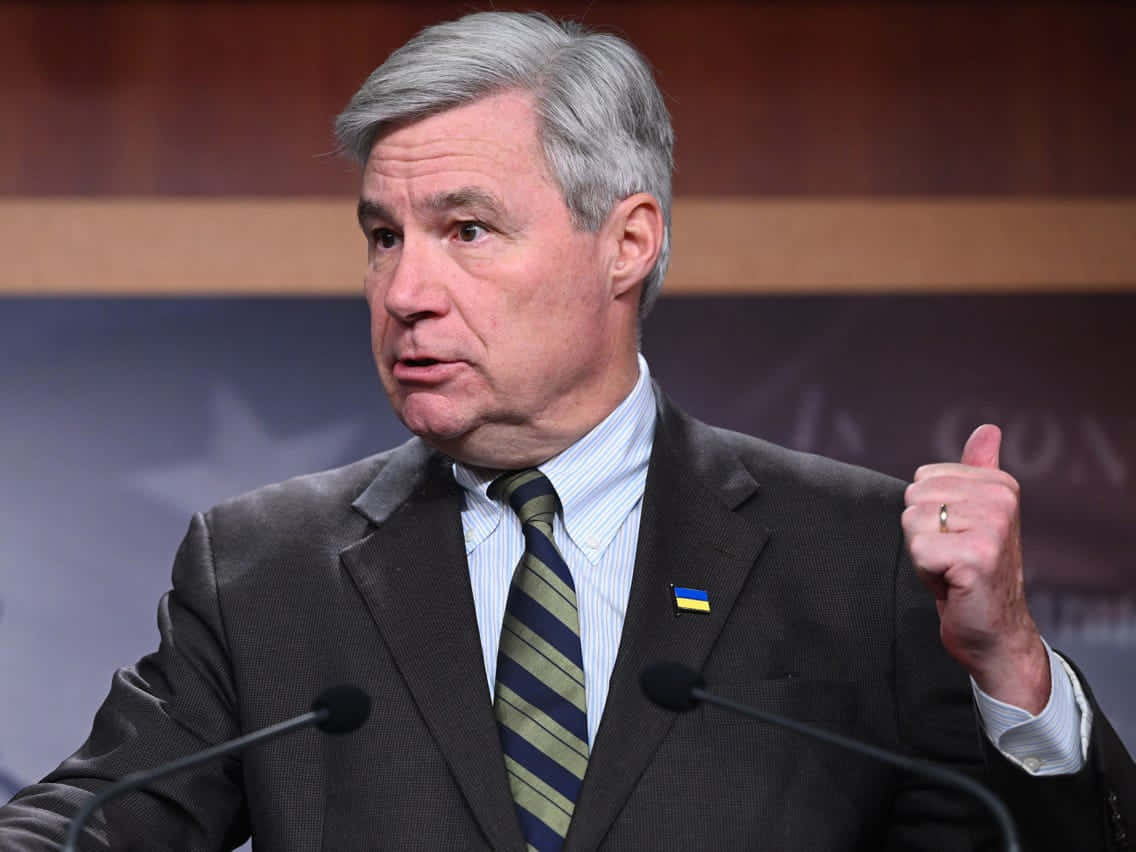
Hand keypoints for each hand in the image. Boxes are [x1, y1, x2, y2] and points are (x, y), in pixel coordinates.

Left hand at [902, 424, 1050, 712]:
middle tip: (952, 557)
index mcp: (1000, 485)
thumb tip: (988, 429)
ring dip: (923, 553)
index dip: (929, 514)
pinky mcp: (976, 557)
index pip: (923, 479)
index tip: (956, 537)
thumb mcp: (975, 515)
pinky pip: (919, 550)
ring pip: (912, 523)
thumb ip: (978, 470)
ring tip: (952, 569)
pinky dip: (926, 573)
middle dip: (923, 533)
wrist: (994, 630)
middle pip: (914, 499)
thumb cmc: (975, 571)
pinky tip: (952, 583)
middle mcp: (1001, 500)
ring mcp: (991, 528)